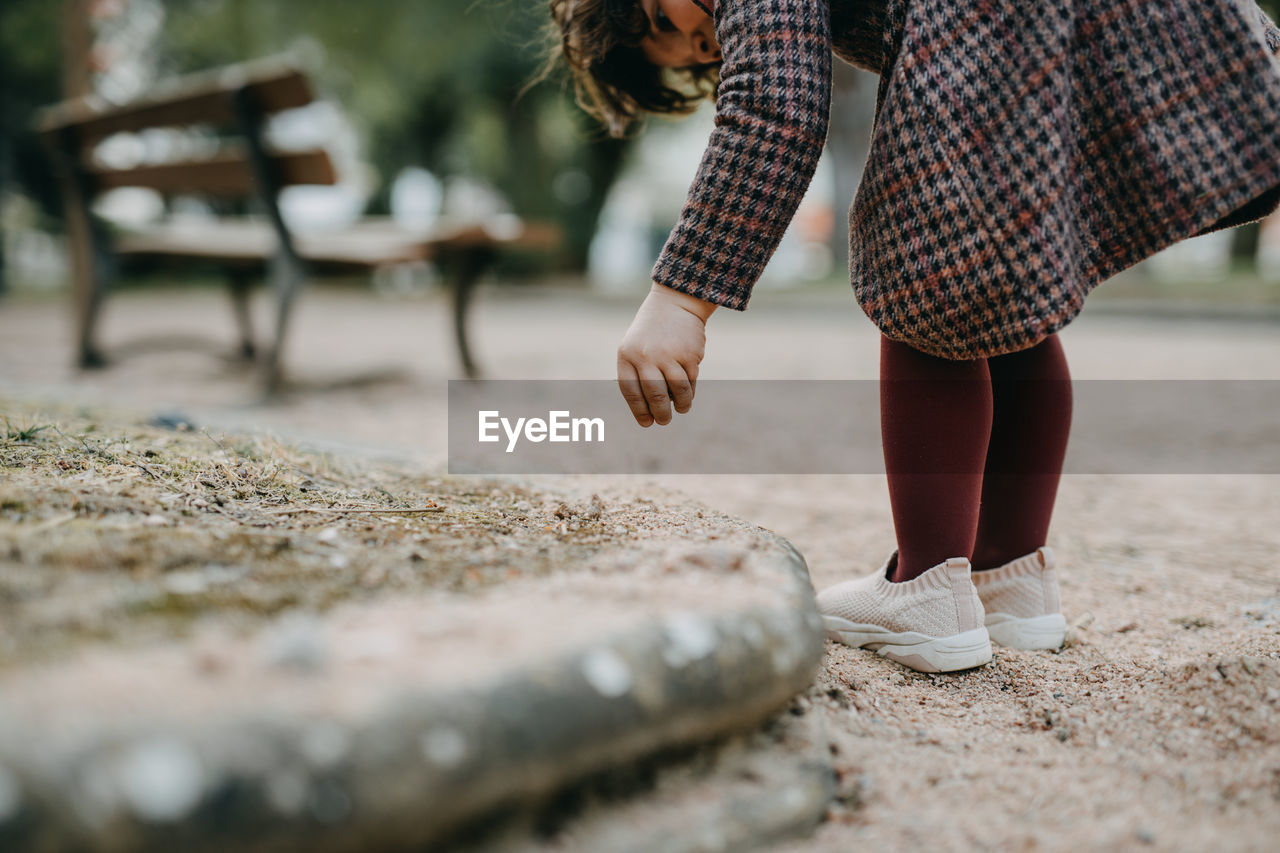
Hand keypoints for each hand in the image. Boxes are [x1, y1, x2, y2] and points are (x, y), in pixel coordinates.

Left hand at [617, 283, 716, 426]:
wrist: (674, 302)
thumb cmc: (651, 332)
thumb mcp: (635, 347)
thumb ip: (637, 374)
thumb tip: (650, 410)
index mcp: (627, 355)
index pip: (630, 391)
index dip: (639, 410)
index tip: (646, 422)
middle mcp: (646, 356)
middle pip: (654, 395)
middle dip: (660, 413)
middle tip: (664, 421)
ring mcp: (668, 355)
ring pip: (676, 391)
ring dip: (680, 405)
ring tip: (681, 409)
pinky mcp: (688, 354)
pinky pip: (690, 381)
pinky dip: (690, 391)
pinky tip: (688, 393)